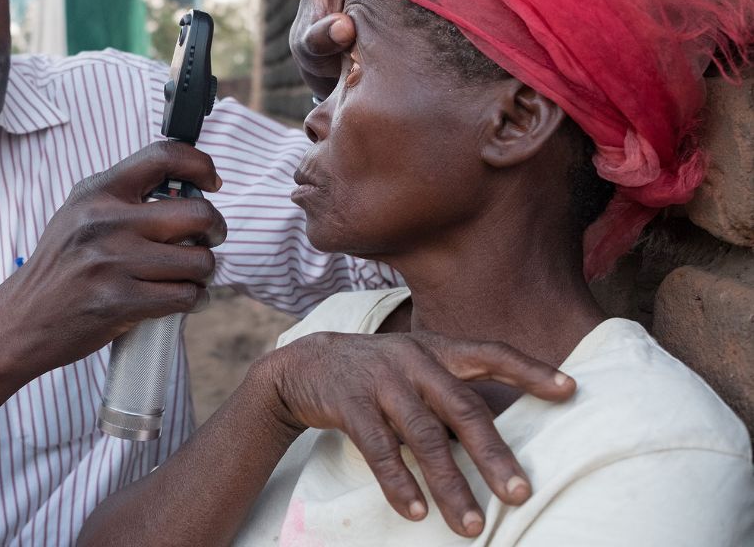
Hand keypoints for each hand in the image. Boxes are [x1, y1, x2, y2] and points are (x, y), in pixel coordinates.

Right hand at [0, 140, 226, 379]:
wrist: (21, 320)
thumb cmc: (59, 268)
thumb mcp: (78, 215)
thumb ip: (122, 198)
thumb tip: (184, 188)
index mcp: (98, 192)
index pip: (163, 157)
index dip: (200, 164)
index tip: (212, 182)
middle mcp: (106, 222)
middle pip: (198, 214)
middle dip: (216, 229)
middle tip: (209, 240)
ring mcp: (113, 262)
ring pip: (199, 261)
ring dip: (204, 272)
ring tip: (189, 276)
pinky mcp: (120, 302)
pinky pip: (185, 296)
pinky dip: (195, 300)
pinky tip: (185, 299)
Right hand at [259, 331, 574, 537]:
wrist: (304, 364)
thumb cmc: (373, 373)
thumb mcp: (413, 364)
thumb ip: (450, 388)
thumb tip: (497, 436)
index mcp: (435, 348)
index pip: (490, 353)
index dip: (530, 370)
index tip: (570, 390)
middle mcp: (412, 360)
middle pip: (462, 408)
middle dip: (493, 454)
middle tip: (520, 493)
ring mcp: (380, 381)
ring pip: (423, 437)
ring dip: (449, 485)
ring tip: (472, 525)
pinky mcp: (349, 404)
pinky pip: (379, 449)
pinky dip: (399, 484)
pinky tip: (416, 512)